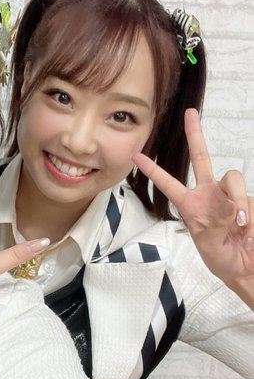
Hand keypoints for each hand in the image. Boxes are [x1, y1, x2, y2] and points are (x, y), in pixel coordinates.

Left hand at [133, 108, 253, 304]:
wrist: (244, 265)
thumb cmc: (222, 259)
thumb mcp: (209, 246)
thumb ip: (215, 224)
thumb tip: (227, 206)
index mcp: (190, 206)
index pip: (168, 184)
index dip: (153, 171)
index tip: (136, 156)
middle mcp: (208, 195)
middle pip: (201, 158)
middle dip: (195, 135)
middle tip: (189, 113)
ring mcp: (229, 195)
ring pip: (233, 178)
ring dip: (238, 201)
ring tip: (238, 226)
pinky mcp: (247, 200)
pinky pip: (247, 198)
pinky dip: (248, 214)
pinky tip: (246, 230)